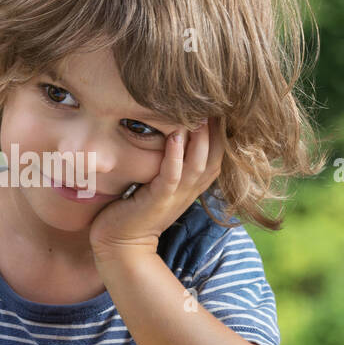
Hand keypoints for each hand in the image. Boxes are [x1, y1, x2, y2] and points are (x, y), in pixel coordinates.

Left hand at [89, 116, 223, 259]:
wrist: (121, 243)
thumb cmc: (135, 208)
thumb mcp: (159, 181)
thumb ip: (170, 160)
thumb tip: (170, 128)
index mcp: (193, 183)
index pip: (218, 152)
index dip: (222, 129)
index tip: (219, 104)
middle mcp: (190, 188)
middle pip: (216, 156)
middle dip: (218, 129)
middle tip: (215, 101)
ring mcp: (176, 195)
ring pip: (198, 163)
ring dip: (200, 138)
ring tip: (199, 113)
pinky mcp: (159, 200)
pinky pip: (172, 175)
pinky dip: (176, 156)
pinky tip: (176, 136)